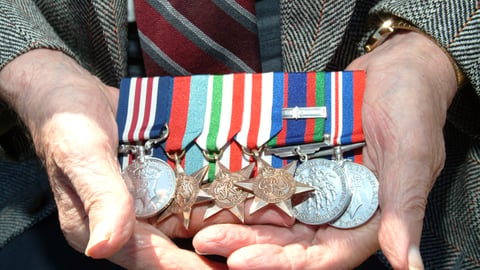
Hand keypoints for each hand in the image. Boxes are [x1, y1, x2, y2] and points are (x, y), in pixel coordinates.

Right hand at [0, 49, 292, 268]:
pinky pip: (188, 193)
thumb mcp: (81, 154)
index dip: (190, 267)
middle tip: (259, 248)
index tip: (226, 269)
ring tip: (264, 224)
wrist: (69, 90)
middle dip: (216, 249)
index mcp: (102, 227)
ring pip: (188, 220)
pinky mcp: (157, 180)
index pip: (152, 259)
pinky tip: (244, 191)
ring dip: (222, 223)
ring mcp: (144, 201)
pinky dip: (213, 194)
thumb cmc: (66, 120)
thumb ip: (100, 197)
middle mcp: (127, 221)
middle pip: (176, 246)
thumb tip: (103, 248)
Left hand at [193, 31, 457, 268]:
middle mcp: (337, 209)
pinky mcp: (298, 164)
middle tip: (207, 239)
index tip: (242, 260)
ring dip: (237, 219)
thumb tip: (410, 265)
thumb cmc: (413, 106)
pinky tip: (212, 186)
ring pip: (272, 213)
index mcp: (367, 219)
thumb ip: (404, 208)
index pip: (323, 255)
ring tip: (198, 219)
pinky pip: (267, 179)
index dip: (284, 262)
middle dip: (249, 242)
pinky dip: (242, 184)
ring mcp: (314, 187)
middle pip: (289, 239)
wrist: (395, 67)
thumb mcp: (411, 156)